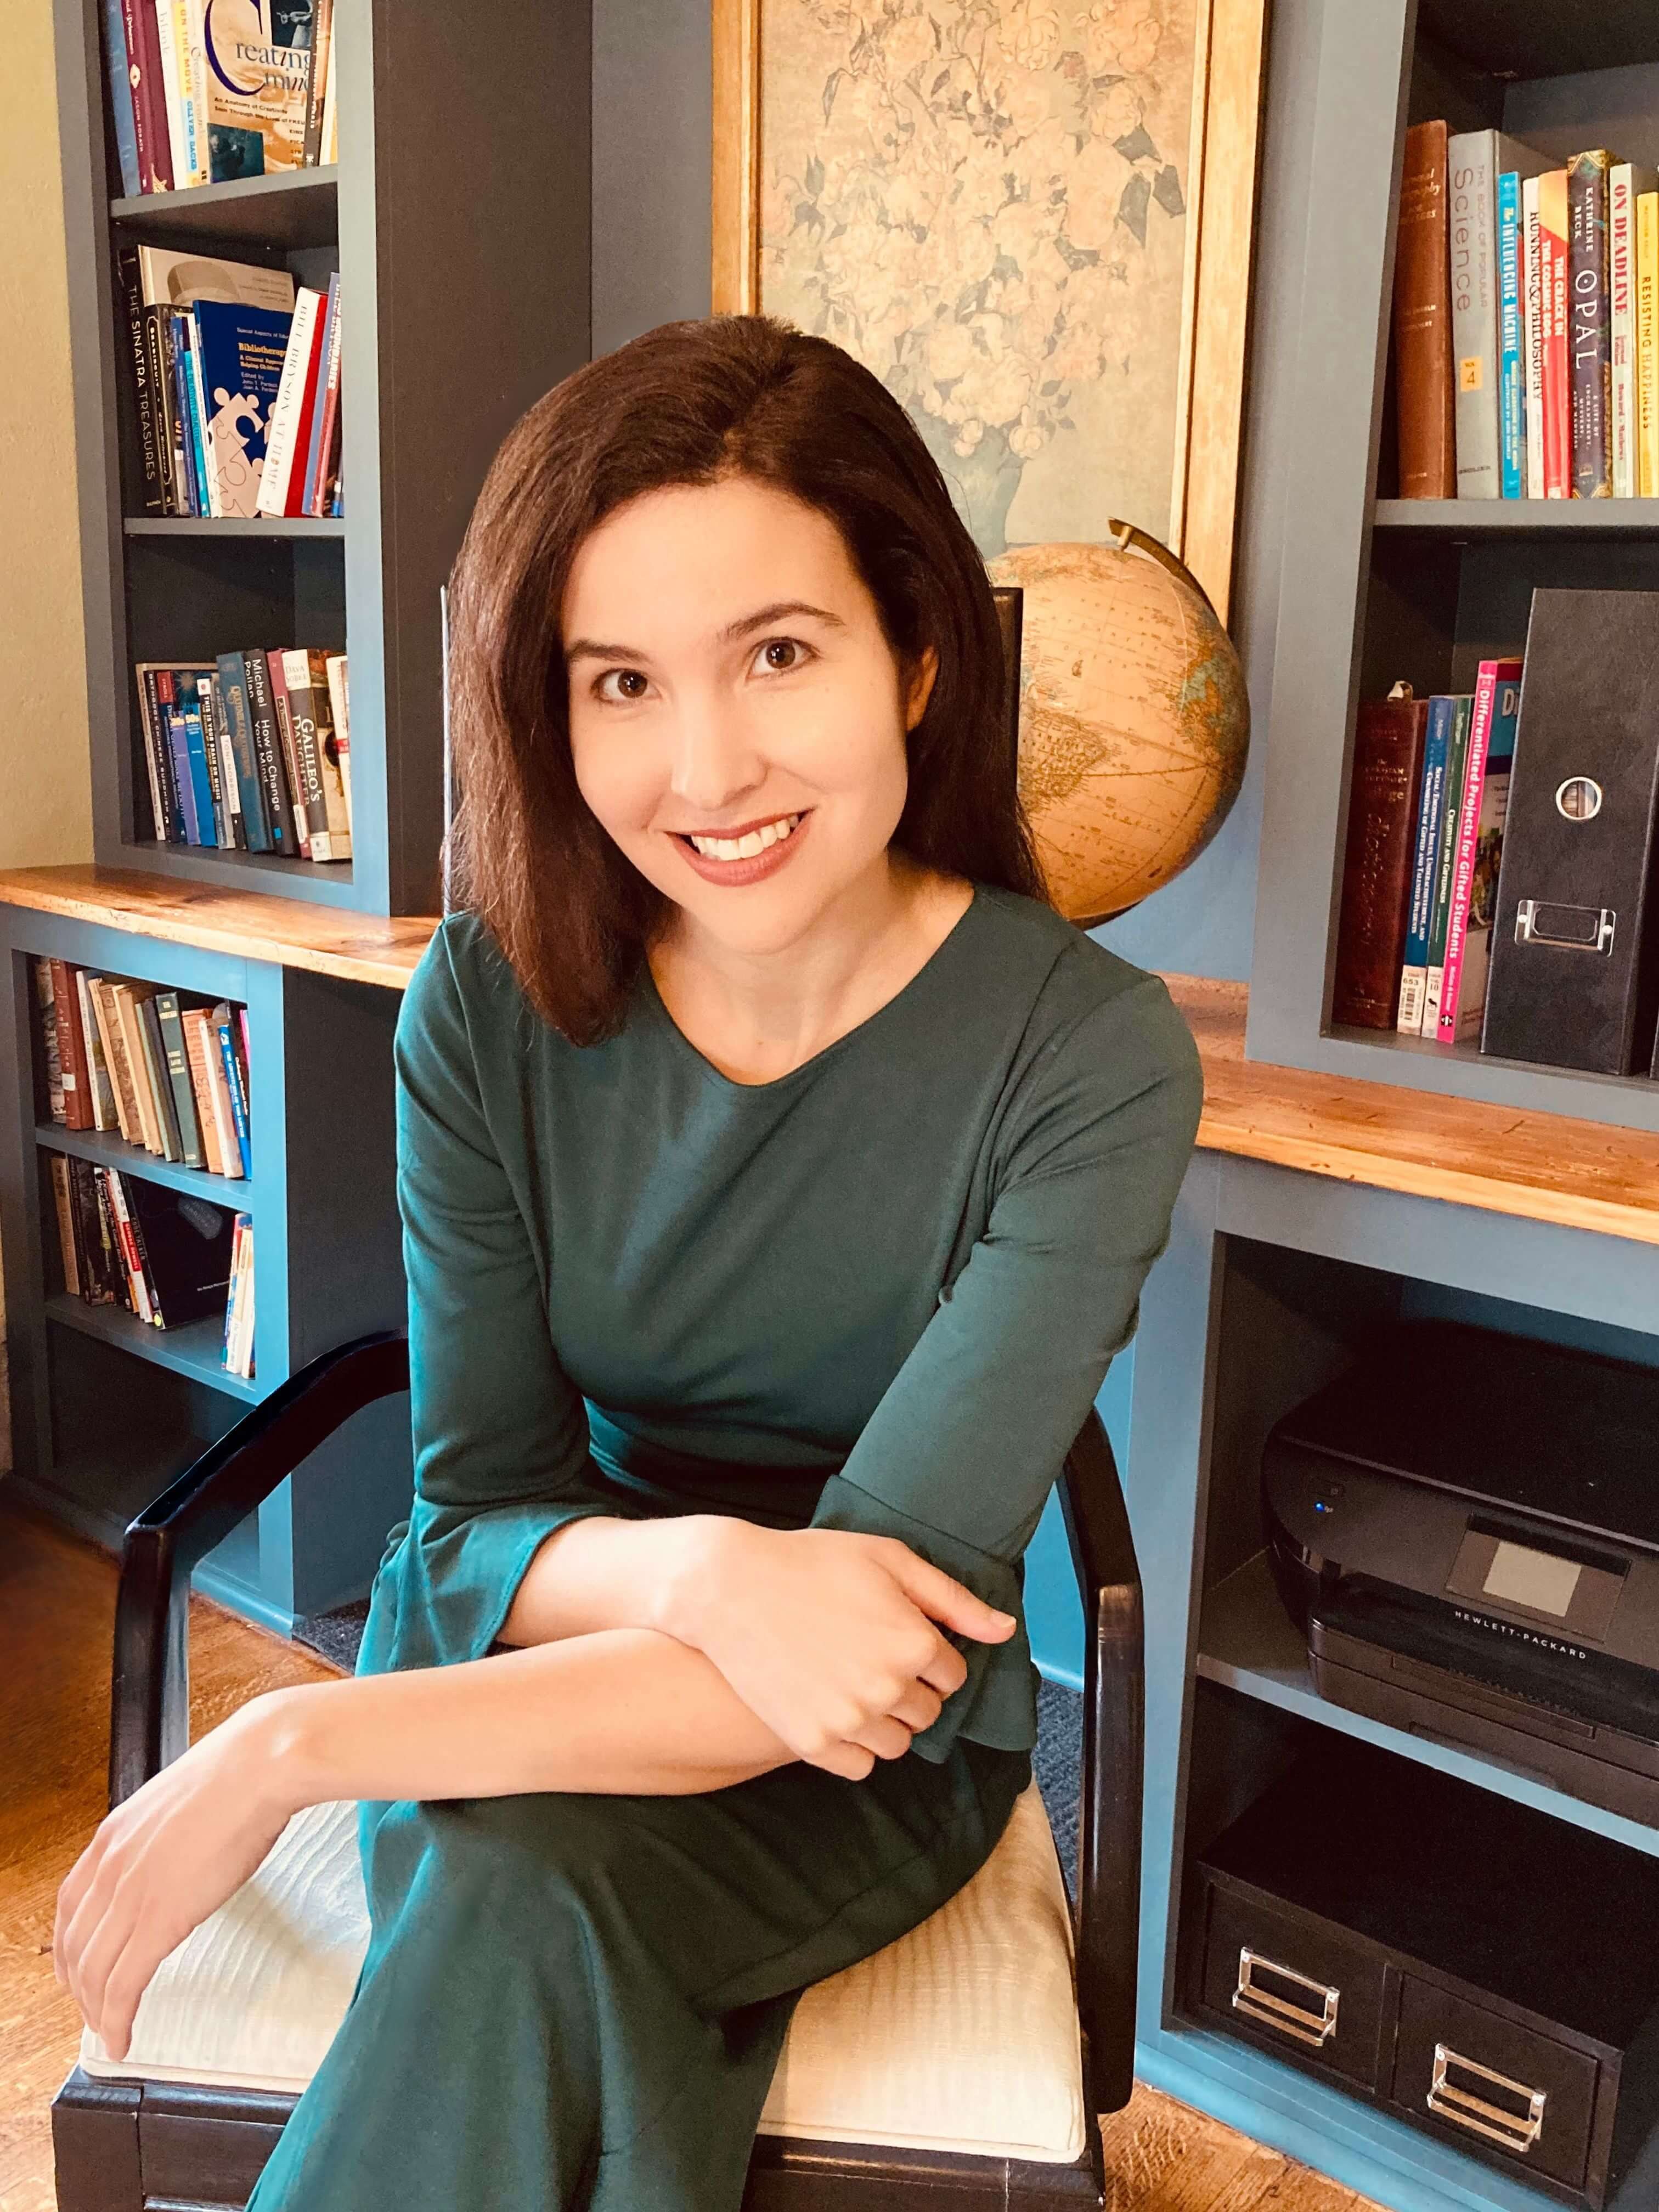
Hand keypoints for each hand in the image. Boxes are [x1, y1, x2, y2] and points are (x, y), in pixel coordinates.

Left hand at [53, 1696, 300, 2063]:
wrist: (262, 1764)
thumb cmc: (239, 1772)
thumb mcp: (180, 1800)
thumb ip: (163, 1832)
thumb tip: (176, 1849)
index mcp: (112, 1836)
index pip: (69, 1908)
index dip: (70, 1948)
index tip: (79, 1969)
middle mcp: (110, 1867)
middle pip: (75, 1947)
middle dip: (79, 1988)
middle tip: (94, 2011)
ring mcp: (132, 1894)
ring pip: (93, 1973)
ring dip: (96, 2012)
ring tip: (110, 2033)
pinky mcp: (161, 1919)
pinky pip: (124, 1985)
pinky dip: (117, 2020)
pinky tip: (122, 2038)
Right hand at [670, 1522, 1016, 1780]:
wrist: (727, 1587)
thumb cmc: (812, 1564)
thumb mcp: (890, 1560)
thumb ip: (954, 1601)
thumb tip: (1005, 1631)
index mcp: (914, 1643)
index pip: (953, 1675)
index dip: (928, 1653)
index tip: (895, 1635)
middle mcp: (888, 1688)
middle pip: (928, 1711)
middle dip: (910, 1687)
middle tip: (869, 1655)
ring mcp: (849, 1720)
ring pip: (898, 1743)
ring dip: (886, 1719)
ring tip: (851, 1682)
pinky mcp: (813, 1743)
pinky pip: (860, 1766)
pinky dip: (855, 1744)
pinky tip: (834, 1708)